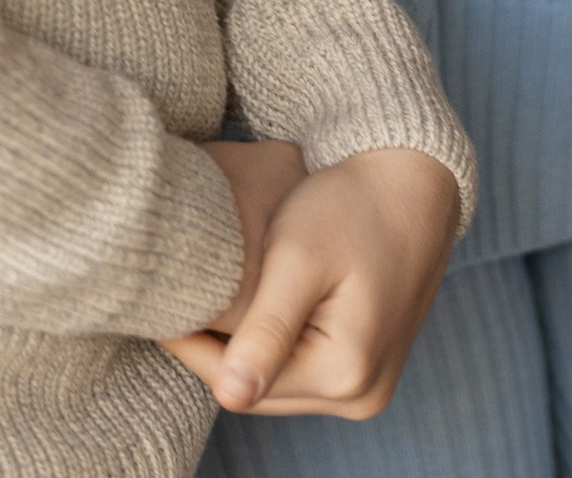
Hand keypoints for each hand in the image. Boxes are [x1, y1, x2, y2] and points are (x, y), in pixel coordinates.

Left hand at [164, 143, 463, 420]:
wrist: (415, 176)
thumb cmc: (353, 203)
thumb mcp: (299, 256)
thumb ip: (266, 330)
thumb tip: (232, 396)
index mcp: (347, 371)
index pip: (241, 379)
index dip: (192, 346)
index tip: (156, 312)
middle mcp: (363, 394)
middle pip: (261, 388)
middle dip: (217, 349)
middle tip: (178, 303)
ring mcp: (371, 385)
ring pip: (280, 381)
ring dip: (244, 348)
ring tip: (210, 301)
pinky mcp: (370, 366)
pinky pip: (304, 368)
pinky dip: (276, 342)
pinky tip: (254, 304)